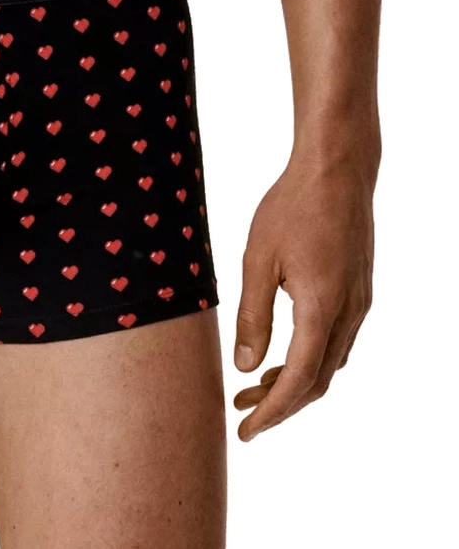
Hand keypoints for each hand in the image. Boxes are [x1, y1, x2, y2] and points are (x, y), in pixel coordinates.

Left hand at [233, 149, 373, 440]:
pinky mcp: (359, 289)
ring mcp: (359, 302)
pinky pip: (338, 341)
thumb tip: (245, 366)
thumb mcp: (258, 258)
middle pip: (318, 380)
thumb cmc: (293, 206)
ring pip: (330, 363)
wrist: (337, 169)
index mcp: (321, 308)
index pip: (299, 380)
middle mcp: (349, 313)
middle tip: (241, 412)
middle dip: (280, 404)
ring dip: (296, 381)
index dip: (272, 412)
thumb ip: (252, 315)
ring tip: (254, 385)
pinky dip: (311, 358)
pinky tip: (285, 351)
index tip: (246, 432)